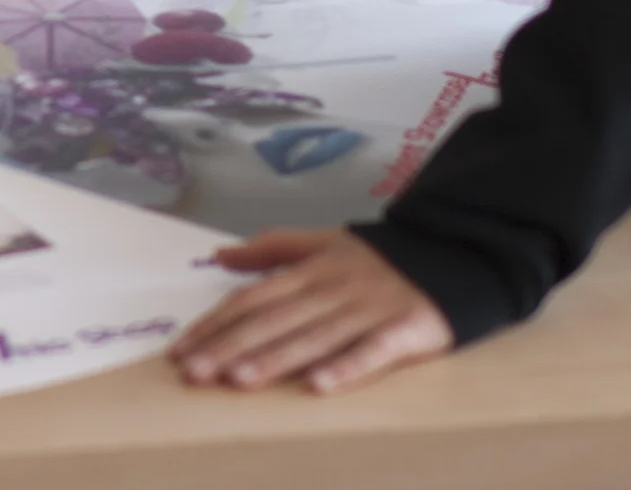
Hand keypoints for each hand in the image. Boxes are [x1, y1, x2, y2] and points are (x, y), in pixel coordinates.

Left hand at [171, 228, 453, 392]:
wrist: (451, 255)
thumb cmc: (376, 259)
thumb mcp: (321, 243)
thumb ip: (270, 250)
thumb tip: (218, 255)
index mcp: (308, 271)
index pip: (251, 300)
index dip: (214, 324)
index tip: (179, 350)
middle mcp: (331, 290)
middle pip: (272, 321)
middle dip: (229, 347)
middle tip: (193, 373)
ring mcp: (367, 310)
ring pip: (313, 337)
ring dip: (274, 359)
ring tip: (237, 380)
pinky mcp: (404, 330)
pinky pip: (372, 351)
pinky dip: (346, 368)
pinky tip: (318, 386)